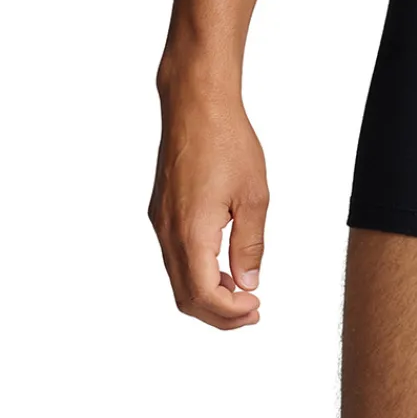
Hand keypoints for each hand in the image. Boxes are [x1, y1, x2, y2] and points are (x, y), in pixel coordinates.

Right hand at [149, 75, 267, 329]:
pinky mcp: (160, 211)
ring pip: (177, 278)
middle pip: (185, 296)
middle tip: (252, 311)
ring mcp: (159, 222)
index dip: (230, 313)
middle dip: (219, 313)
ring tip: (241, 290)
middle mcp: (167, 232)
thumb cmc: (227, 141)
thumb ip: (250, 245)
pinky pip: (174, 256)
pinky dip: (197, 271)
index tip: (257, 307)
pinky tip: (222, 263)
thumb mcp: (254, 195)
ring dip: (207, 293)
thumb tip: (247, 283)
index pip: (204, 295)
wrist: (196, 104)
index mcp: (191, 232)